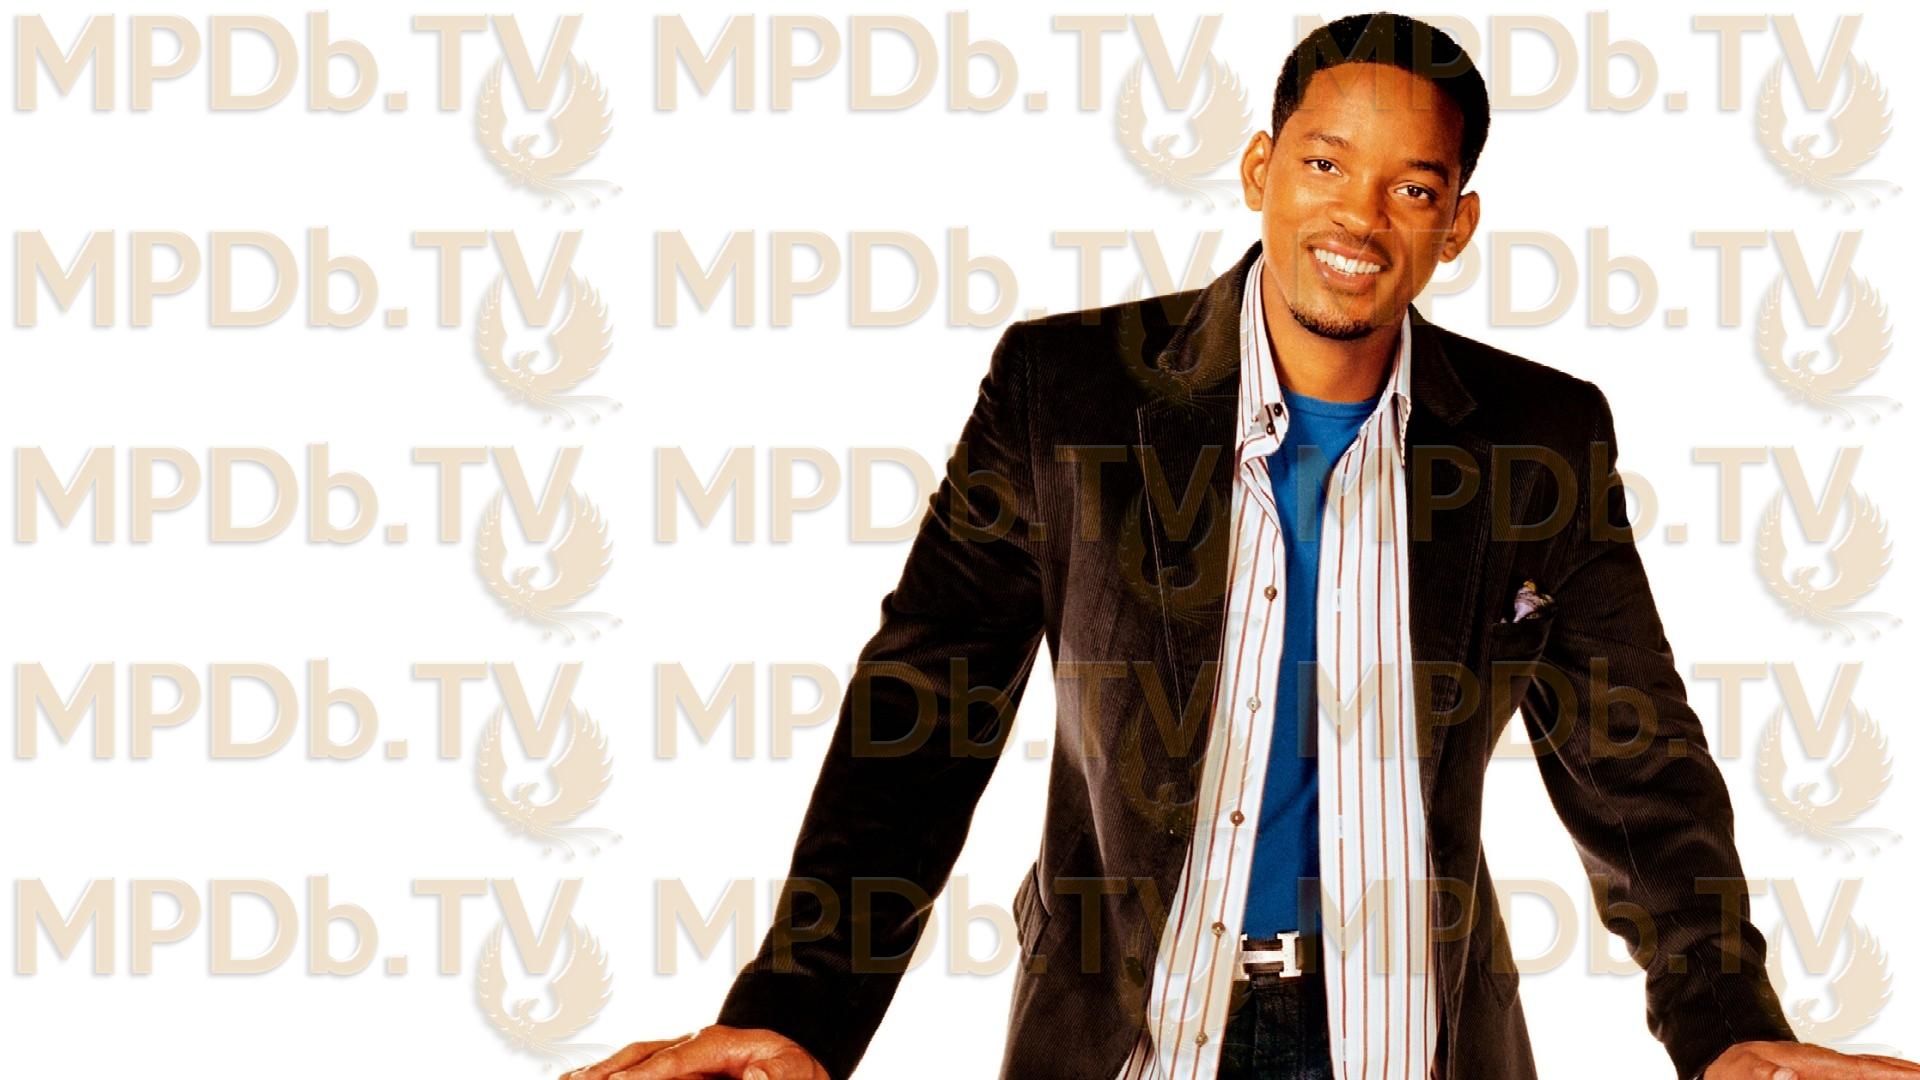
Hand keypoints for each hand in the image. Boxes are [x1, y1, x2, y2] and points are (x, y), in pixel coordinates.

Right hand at [563, 1024, 829, 1079]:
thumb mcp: (795, 1072)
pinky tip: (586, 1076)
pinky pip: (639, 1063)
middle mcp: (692, 1043)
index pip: (672, 1061)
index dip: (643, 1075)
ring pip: (633, 1058)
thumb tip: (755, 1077)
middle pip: (642, 1055)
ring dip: (601, 1070)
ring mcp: (682, 1051)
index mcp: (717, 1043)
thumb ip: (776, 1076)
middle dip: (609, 1071)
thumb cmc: (793, 1065)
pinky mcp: (677, 1063)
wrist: (793, 1049)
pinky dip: (611, 1070)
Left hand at [1705, 1041, 1919, 1078]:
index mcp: (1811, 1062)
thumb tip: (1787, 1077)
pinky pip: (1858, 1074)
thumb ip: (1762, 1075)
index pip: (1860, 1069)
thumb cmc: (1734, 1070)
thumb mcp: (1742, 1072)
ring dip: (1896, 1072)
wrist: (1726, 1061)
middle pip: (1875, 1065)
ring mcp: (1826, 1068)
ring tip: (1919, 1073)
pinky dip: (1879, 1073)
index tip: (1917, 1075)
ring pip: (1870, 1069)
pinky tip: (1891, 1075)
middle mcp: (1826, 1062)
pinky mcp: (1823, 1074)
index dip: (1890, 1073)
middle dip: (1904, 1070)